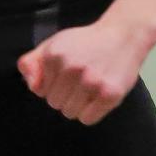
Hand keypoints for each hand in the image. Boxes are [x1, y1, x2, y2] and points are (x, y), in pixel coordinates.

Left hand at [17, 17, 155, 126]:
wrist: (123, 35)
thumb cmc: (86, 43)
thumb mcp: (54, 44)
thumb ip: (32, 62)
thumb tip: (32, 86)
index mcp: (53, 55)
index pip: (41, 91)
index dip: (53, 85)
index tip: (67, 74)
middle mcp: (71, 68)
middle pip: (55, 103)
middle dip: (65, 95)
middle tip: (80, 80)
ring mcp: (91, 82)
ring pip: (70, 113)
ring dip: (78, 105)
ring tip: (89, 87)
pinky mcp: (109, 94)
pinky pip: (88, 119)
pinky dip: (92, 112)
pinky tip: (98, 95)